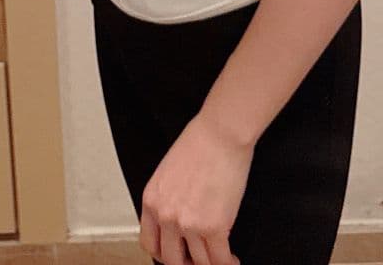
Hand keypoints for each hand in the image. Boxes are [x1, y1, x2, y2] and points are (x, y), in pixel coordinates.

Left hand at [139, 111, 253, 264]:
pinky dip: (227, 263)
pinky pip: (219, 259)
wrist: (222, 132)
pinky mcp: (214, 227)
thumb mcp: (170, 170)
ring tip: (220, 258)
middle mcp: (166, 216)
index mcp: (152, 200)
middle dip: (187, 263)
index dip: (165, 253)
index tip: (177, 253)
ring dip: (210, 263)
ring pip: (199, 263)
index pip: (150, 243)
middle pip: (171, 260)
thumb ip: (169, 197)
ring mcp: (189, 224)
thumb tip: (180, 214)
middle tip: (198, 259)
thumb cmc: (201, 141)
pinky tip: (232, 259)